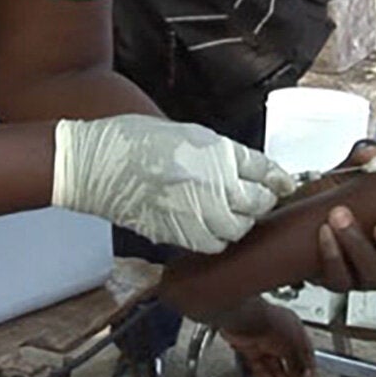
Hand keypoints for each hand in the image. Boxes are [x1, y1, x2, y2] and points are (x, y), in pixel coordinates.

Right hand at [52, 115, 293, 252]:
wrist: (94, 164)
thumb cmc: (132, 140)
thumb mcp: (185, 132)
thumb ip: (219, 152)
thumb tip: (245, 170)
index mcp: (215, 150)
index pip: (264, 169)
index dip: (276, 177)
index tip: (281, 182)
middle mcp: (211, 182)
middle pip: (257, 202)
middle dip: (259, 201)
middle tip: (253, 198)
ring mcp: (195, 210)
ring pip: (238, 228)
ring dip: (239, 222)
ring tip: (228, 213)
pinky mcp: (177, 232)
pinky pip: (212, 244)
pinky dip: (217, 239)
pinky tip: (208, 227)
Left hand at [220, 302, 315, 376]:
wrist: (243, 318)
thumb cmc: (270, 323)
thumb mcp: (292, 346)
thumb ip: (299, 363)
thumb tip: (304, 375)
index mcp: (293, 326)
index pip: (304, 348)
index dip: (308, 364)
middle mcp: (279, 333)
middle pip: (288, 357)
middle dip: (293, 372)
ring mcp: (264, 341)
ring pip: (274, 363)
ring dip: (280, 375)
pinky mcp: (250, 348)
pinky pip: (260, 365)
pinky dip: (266, 375)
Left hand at [310, 141, 375, 297]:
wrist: (295, 220)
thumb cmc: (331, 203)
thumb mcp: (352, 179)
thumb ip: (367, 164)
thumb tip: (373, 153)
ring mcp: (364, 276)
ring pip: (374, 275)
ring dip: (357, 245)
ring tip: (341, 216)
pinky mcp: (336, 280)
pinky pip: (339, 278)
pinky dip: (332, 254)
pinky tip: (324, 232)